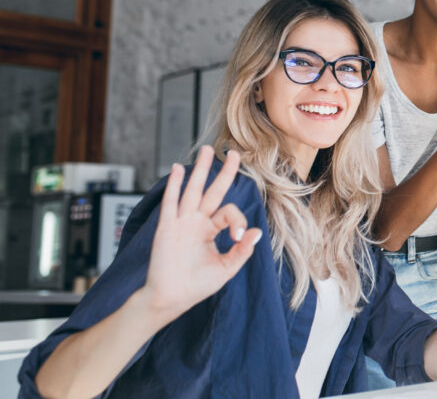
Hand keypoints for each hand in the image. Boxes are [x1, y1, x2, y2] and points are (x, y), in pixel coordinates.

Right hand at [141, 146, 261, 323]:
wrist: (169, 299)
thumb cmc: (196, 286)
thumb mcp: (225, 269)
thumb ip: (241, 251)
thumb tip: (257, 232)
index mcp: (210, 230)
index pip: (228, 212)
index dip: (238, 219)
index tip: (239, 235)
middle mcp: (196, 222)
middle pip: (213, 191)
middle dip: (224, 172)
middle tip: (234, 153)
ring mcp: (181, 223)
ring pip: (193, 190)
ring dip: (200, 170)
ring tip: (207, 150)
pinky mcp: (166, 228)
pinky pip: (171, 203)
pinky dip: (174, 186)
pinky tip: (177, 169)